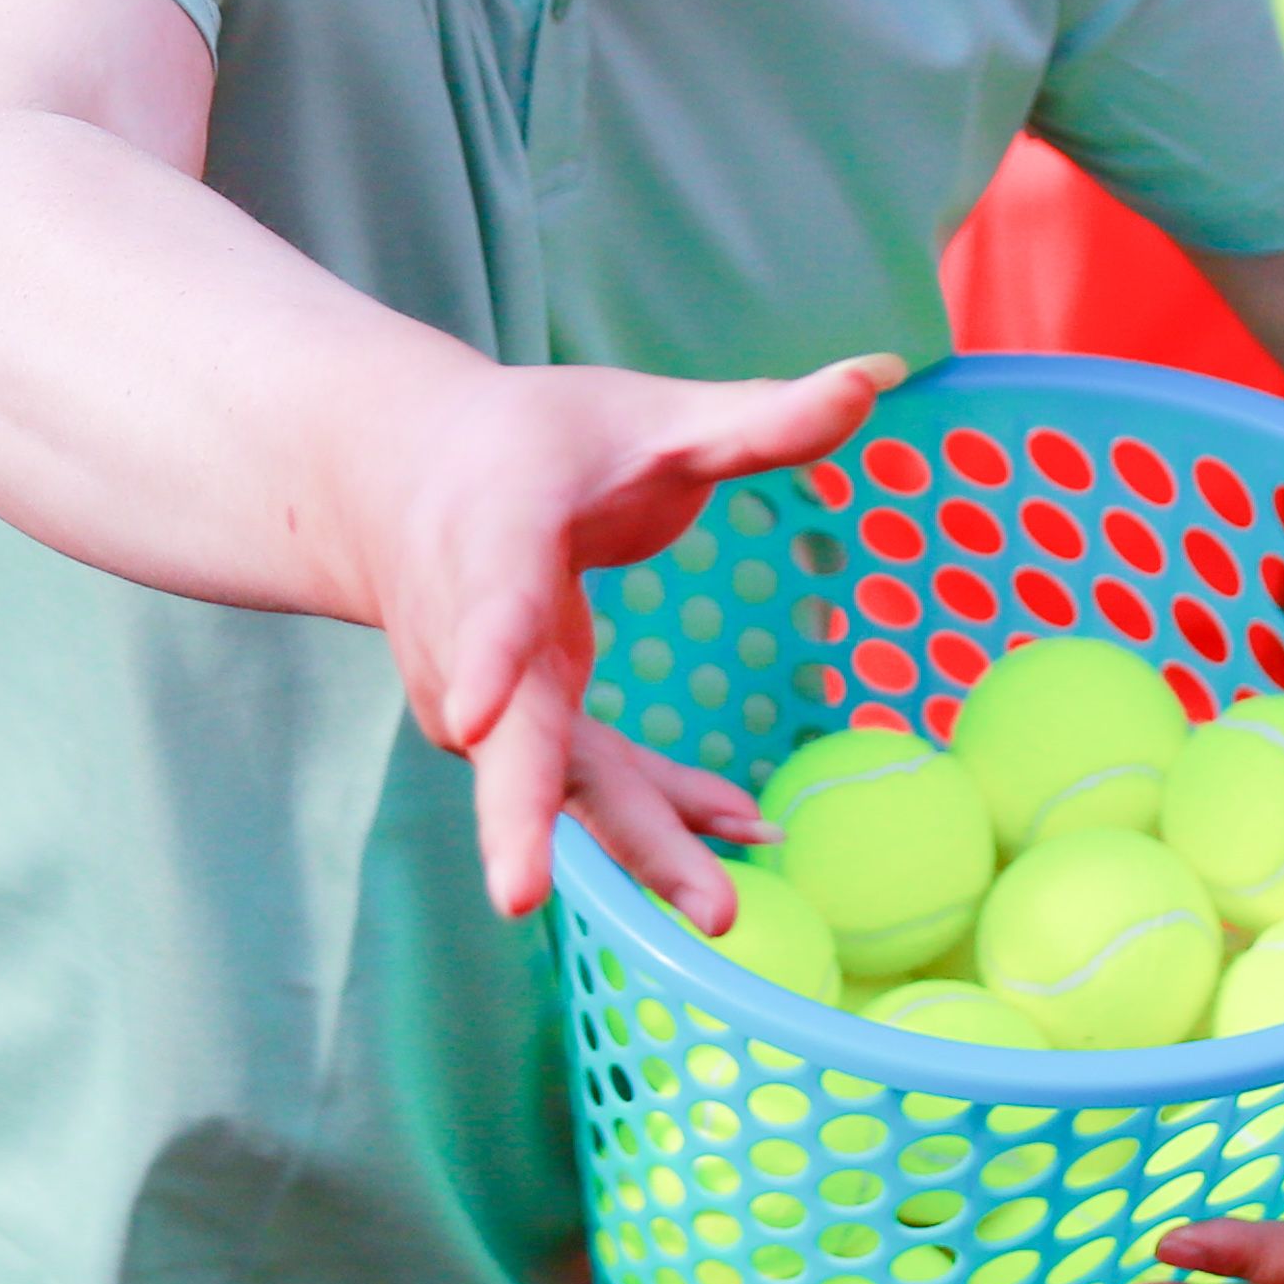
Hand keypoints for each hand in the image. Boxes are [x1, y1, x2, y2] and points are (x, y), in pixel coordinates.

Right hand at [361, 351, 899, 919]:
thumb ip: (759, 419)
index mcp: (494, 532)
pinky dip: (663, 816)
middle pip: (498, 734)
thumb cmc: (531, 442)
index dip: (480, 659)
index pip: (486, 600)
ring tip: (719, 908)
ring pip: (556, 784)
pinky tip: (745, 832)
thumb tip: (882, 374)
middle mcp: (468, 635)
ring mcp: (485, 699)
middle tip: (522, 899)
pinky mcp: (520, 734)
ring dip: (632, 844)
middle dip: (518, 818)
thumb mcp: (645, 417)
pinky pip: (592, 786)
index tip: (472, 720)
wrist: (401, 483)